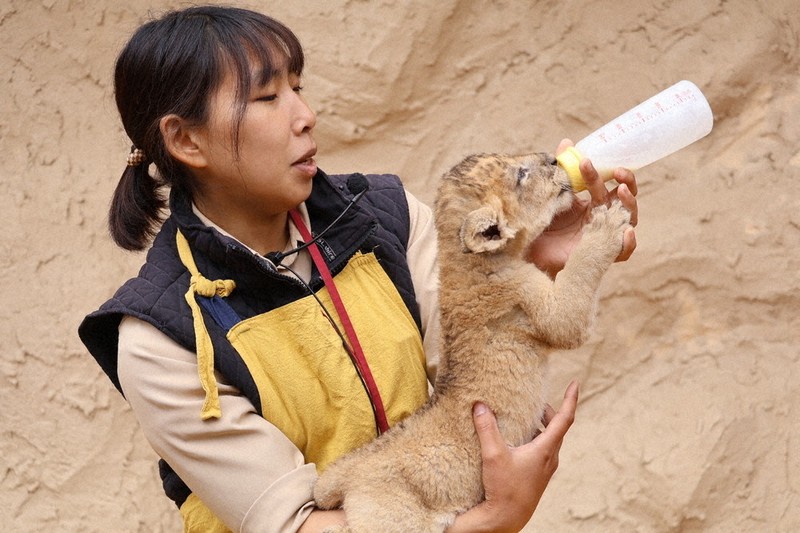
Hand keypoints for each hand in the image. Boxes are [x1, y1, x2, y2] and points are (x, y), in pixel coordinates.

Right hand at [447, 381, 579, 532]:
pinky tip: (519, 439)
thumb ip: (487, 428)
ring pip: (550, 439)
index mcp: (546, 449)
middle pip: (557, 427)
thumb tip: (480, 405)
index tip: (575, 383)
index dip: (571, 399)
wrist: (506, 519)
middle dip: (548, 410)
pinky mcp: (538, 475)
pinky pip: (543, 450)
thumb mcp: (494, 455)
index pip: (565, 419)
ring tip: (526, 415)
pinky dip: (536, 437)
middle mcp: (550, 457)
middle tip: (536, 399)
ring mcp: (545, 468)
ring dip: (541, 424)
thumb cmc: (504, 489)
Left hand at [525, 139, 637, 276]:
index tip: (593, 160)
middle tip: (619, 173)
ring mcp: (604, 237)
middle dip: (628, 184)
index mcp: (594, 203)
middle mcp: (603, 218)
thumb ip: (562, 170)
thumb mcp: (552, 194)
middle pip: (627, 201)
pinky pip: (623, 252)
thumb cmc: (542, 223)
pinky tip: (627, 232)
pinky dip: (628, 243)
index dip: (611, 172)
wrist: (527, 252)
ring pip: (628, 221)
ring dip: (630, 206)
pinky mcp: (600, 256)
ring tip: (622, 193)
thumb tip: (567, 141)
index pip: (612, 184)